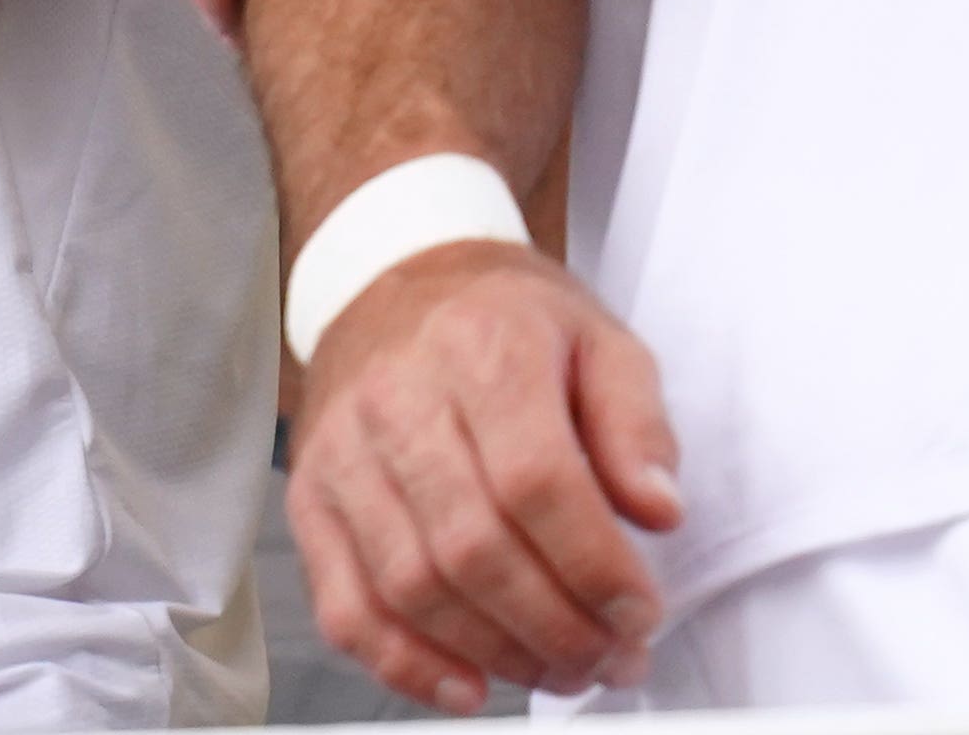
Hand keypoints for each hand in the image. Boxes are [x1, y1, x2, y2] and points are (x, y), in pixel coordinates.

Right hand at [287, 239, 683, 714]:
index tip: (641, 613)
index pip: (537, 481)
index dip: (596, 567)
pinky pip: (346, 607)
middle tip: (610, 660)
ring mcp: (343, 453)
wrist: (395, 282)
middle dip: (556, 629)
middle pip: (474, 547)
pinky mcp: (310, 498)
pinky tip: (467, 685)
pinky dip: (405, 666)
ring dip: (498, 654)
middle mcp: (398, 399)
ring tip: (560, 670)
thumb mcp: (598, 340)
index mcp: (481, 348)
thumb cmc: (503, 323)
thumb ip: (638, 424)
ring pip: (413, 587)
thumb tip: (658, 510)